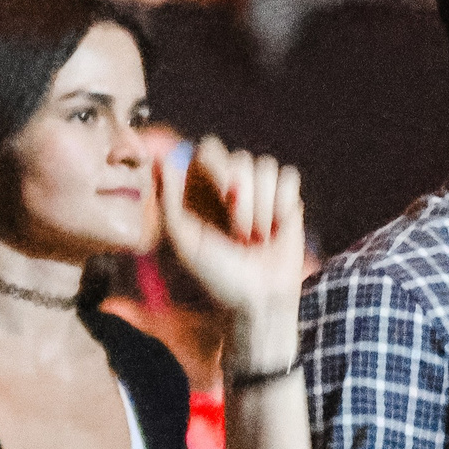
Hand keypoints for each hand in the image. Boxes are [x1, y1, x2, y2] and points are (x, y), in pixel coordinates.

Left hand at [161, 135, 304, 364]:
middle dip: (242, 198)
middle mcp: (230, 186)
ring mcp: (260, 191)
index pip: (209, 149)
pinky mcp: (286, 199)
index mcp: (203, 191)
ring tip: (256, 238)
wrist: (258, 299)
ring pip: (266, 166)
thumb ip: (169, 202)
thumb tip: (160, 161)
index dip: (217, 165)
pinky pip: (288, 176)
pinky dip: (283, 203)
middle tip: (239, 233)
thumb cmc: (216, 276)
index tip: (221, 194)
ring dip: (262, 207)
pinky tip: (278, 227)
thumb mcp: (185, 242)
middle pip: (240, 158)